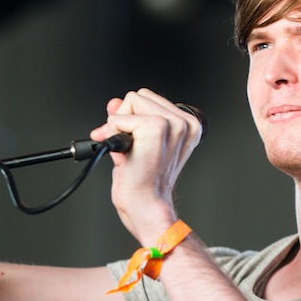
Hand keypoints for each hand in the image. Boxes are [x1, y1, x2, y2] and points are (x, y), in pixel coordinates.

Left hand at [89, 89, 201, 242]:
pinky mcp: (156, 127)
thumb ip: (128, 118)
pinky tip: (126, 154)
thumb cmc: (143, 182)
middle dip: (125, 119)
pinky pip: (119, 117)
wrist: (145, 204)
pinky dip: (113, 134)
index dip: (132, 118)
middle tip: (131, 148)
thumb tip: (114, 102)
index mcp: (187, 125)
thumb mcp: (135, 142)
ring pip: (130, 101)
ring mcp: (172, 123)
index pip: (148, 100)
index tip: (132, 142)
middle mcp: (184, 122)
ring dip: (120, 126)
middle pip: (139, 96)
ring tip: (131, 151)